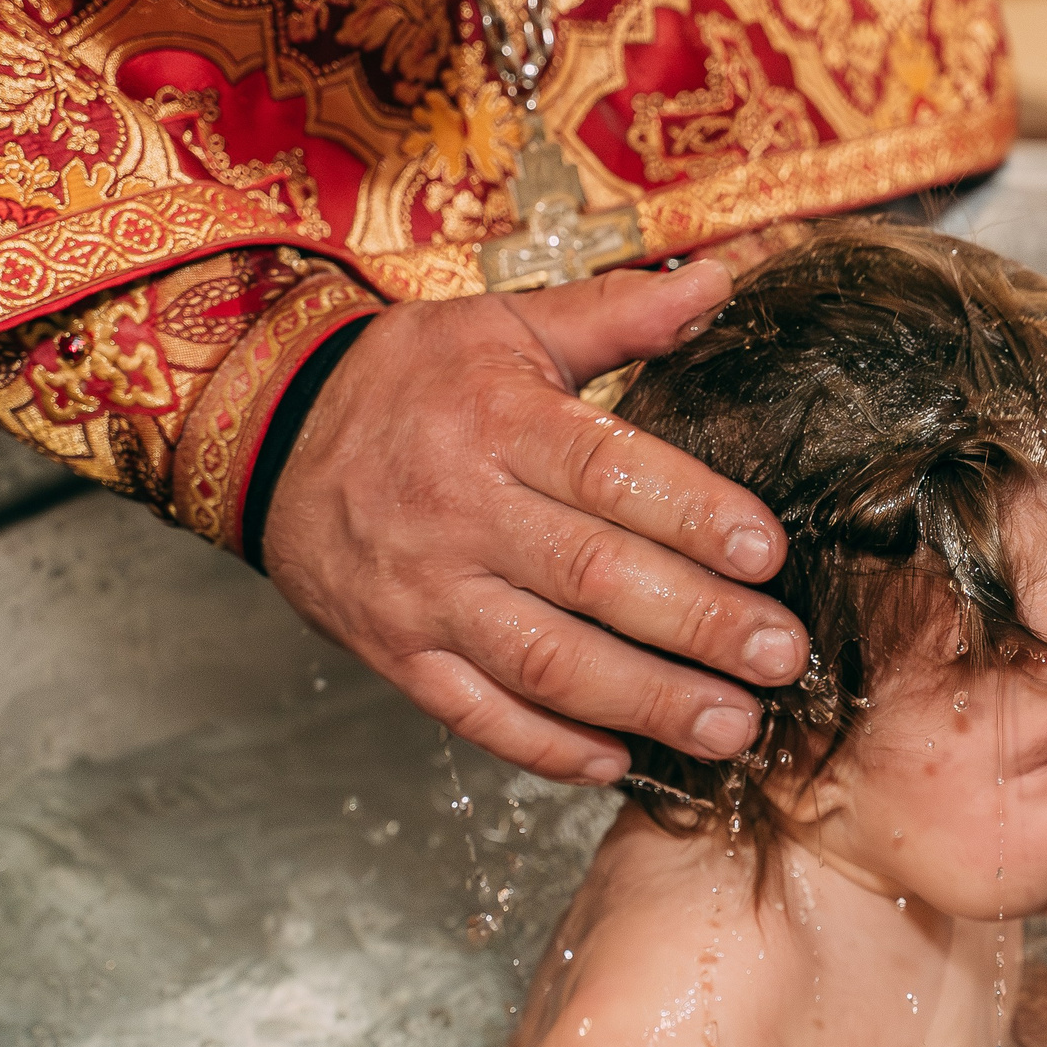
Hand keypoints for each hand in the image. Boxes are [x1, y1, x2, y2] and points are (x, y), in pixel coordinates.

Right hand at [261, 263, 808, 783]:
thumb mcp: (505, 326)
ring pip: (546, 662)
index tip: (768, 554)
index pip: (610, 473)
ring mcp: (424, 594)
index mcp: (496, 421)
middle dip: (699, 626)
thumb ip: (618, 314)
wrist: (266, 436)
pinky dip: (548, 748)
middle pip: (594, 579)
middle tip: (781, 657)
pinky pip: (477, 715)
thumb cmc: (408, 383)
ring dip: (646, 703)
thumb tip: (718, 283)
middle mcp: (459, 512)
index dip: (695, 517)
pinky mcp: (394, 654)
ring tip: (731, 727)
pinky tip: (620, 762)